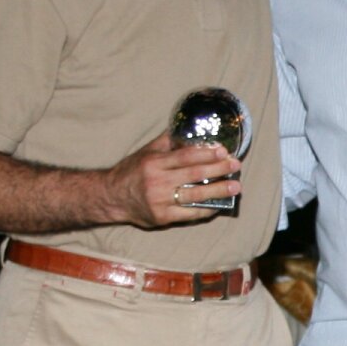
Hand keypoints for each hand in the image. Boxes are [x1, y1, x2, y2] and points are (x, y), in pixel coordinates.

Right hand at [107, 133, 239, 226]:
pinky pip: (190, 214)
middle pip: (194, 174)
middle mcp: (157, 182)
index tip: (223, 151)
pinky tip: (218, 205)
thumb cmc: (131, 172)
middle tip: (235, 165)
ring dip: (218, 191)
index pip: (186, 156)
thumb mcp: (145, 152)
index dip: (206, 153)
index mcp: (154, 163)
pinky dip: (206, 209)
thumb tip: (187, 127)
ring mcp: (160, 201)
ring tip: (235, 186)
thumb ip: (166, 141)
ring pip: (195, 195)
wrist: (111, 197)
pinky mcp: (162, 218)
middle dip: (218, 169)